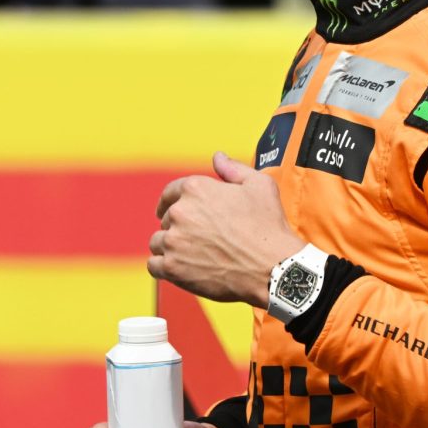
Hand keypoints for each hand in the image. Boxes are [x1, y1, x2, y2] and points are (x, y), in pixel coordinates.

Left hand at [148, 152, 303, 307]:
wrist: (273, 267)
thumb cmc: (268, 226)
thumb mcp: (259, 186)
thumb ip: (233, 169)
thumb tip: (217, 157)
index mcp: (195, 189)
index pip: (169, 193)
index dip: (170, 202)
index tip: (170, 210)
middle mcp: (180, 212)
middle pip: (166, 219)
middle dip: (179, 227)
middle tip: (200, 240)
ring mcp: (174, 241)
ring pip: (158, 242)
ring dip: (170, 248)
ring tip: (192, 256)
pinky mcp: (172, 267)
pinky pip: (154, 266)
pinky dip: (164, 268)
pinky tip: (179, 270)